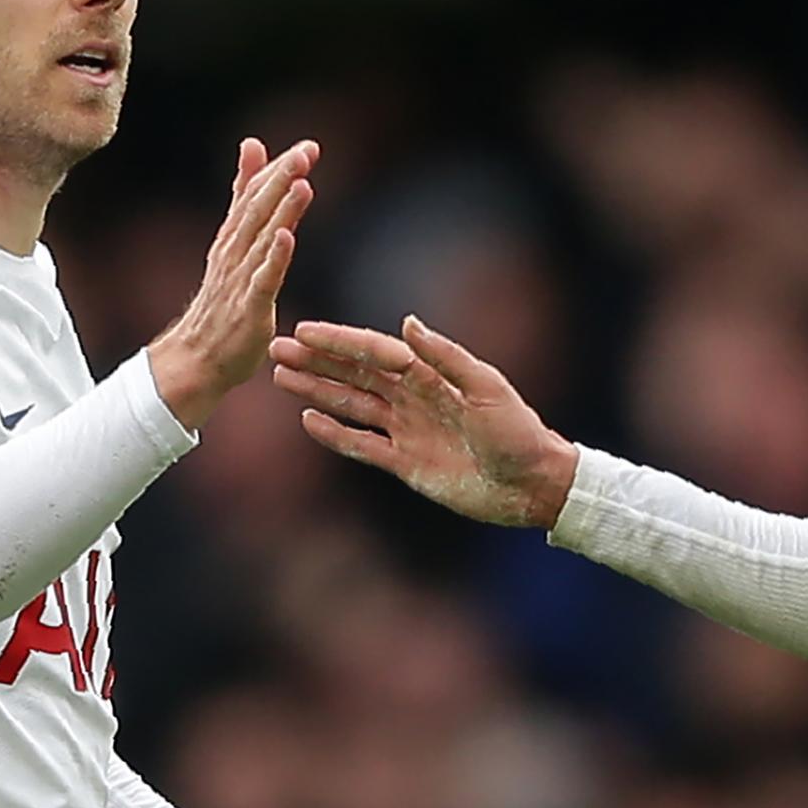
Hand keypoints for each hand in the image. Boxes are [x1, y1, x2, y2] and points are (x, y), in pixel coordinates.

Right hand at [149, 137, 318, 428]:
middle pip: (258, 209)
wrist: (197, 359)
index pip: (255, 195)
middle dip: (282, 178)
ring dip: (281, 210)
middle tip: (307, 152)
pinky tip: (286, 237)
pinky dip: (273, 257)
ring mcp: (239, 280)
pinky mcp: (248, 308)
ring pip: (262, 238)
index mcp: (232, 238)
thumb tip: (252, 144)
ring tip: (301, 183)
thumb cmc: (222, 302)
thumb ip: (244, 195)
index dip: (278, 169)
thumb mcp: (234, 242)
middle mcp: (233, 253)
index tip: (307, 146)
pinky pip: (261, 279)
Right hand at [269, 315, 577, 527]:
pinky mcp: (405, 463)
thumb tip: (407, 323)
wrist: (531, 485)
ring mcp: (406, 430)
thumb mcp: (486, 388)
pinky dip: (335, 432)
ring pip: (351, 404)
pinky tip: (308, 419)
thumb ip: (445, 357)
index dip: (339, 341)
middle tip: (276, 348)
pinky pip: (362, 444)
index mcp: (430, 375)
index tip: (303, 330)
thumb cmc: (517, 432)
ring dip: (317, 390)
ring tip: (281, 376)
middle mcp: (413, 398)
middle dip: (316, 360)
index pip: (375, 352)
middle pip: (354, 374)